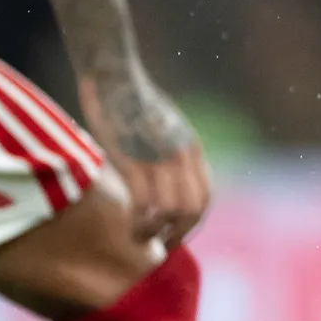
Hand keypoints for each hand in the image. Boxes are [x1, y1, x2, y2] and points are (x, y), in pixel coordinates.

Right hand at [78, 65, 211, 251]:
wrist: (116, 73)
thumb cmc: (131, 100)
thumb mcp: (162, 126)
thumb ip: (167, 152)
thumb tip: (160, 179)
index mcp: (190, 148)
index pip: (204, 196)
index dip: (192, 222)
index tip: (175, 236)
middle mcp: (181, 155)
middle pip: (194, 208)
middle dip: (179, 233)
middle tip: (159, 247)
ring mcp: (159, 157)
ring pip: (171, 210)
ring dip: (156, 231)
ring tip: (140, 238)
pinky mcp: (134, 158)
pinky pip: (143, 201)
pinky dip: (139, 221)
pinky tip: (129, 226)